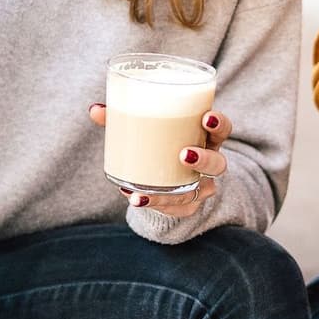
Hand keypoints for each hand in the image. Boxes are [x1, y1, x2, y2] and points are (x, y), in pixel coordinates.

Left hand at [89, 105, 230, 216]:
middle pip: (218, 163)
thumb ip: (125, 118)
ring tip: (141, 193)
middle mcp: (210, 164)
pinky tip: (135, 198)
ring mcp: (201, 187)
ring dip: (169, 193)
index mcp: (205, 138)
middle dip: (204, 159)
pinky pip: (174, 208)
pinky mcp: (186, 205)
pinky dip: (153, 203)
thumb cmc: (164, 146)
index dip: (219, 123)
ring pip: (196, 192)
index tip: (206, 117)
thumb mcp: (152, 131)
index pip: (222, 129)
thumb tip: (95, 110)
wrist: (175, 181)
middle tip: (183, 154)